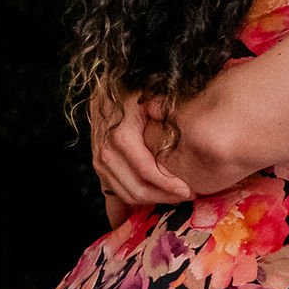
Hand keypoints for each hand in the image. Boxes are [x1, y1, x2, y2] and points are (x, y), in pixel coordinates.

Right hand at [92, 88, 191, 209]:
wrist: (105, 88)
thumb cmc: (132, 89)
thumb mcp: (149, 93)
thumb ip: (161, 106)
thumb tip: (164, 115)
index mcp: (121, 137)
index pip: (146, 172)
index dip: (168, 186)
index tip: (189, 190)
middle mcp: (106, 152)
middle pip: (136, 190)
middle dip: (164, 197)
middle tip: (187, 195)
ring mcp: (99, 161)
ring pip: (125, 195)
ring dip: (151, 201)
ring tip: (174, 195)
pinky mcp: (99, 165)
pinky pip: (116, 191)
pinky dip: (137, 197)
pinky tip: (156, 196)